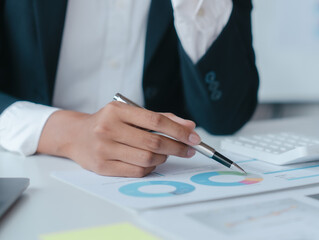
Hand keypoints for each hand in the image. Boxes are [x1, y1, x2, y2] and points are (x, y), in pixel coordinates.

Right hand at [37, 101, 200, 176]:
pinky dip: (150, 167)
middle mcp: (108, 128)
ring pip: (147, 159)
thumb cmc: (109, 123)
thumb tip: (190, 127)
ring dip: (163, 158)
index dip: (178, 130)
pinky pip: (137, 171)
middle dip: (176, 147)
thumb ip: (161, 118)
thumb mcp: (131, 113)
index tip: (194, 138)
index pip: (156, 121)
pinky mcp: (102, 167)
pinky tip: (150, 161)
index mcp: (117, 111)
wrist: (76, 135)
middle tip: (189, 150)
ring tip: (165, 153)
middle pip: (153, 142)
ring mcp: (104, 149)